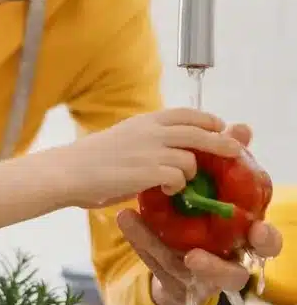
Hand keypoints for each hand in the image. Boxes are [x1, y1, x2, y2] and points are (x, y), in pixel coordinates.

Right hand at [70, 107, 241, 207]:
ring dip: (189, 173)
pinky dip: (177, 187)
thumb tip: (166, 148)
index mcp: (144, 121)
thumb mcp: (122, 138)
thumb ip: (145, 139)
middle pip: (199, 131)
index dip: (206, 118)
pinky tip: (165, 192)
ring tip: (176, 184)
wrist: (69, 171)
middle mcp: (151, 131)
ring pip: (190, 159)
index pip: (185, 113)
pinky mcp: (148, 172)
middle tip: (235, 149)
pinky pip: (178, 179)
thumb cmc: (90, 160)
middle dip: (221, 141)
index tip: (219, 125)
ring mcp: (151, 150)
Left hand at [116, 123, 282, 304]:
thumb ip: (227, 161)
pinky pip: (158, 265)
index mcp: (242, 239)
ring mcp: (198, 277)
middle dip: (222, 268)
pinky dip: (143, 241)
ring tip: (168, 243)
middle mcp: (226, 262)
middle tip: (198, 257)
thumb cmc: (202, 213)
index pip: (264, 242)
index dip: (267, 240)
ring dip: (173, 257)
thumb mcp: (211, 185)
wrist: (174, 249)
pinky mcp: (173, 280)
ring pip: (188, 276)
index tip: (258, 229)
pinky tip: (126, 217)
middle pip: (235, 274)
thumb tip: (242, 126)